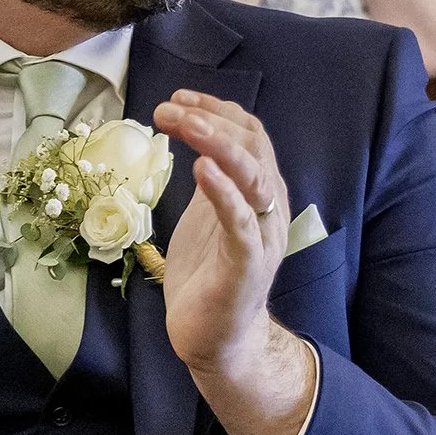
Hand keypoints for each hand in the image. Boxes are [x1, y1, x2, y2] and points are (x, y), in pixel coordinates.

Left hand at [152, 90, 314, 434]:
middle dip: (211, 120)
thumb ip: (210, 180)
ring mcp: (260, 235)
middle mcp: (267, 207)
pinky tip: (203, 170)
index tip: (179, 97)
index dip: (216, 111)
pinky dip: (225, 194)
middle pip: (252, 147)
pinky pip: (242, 223)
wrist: (216, 338)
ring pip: (252, 177)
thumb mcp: (206, 215)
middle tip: (169, 108)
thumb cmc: (208, 275)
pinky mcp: (247, 266)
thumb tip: (193, 137)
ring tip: (186, 124)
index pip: (248, 136)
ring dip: (218, 145)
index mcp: (256, 192)